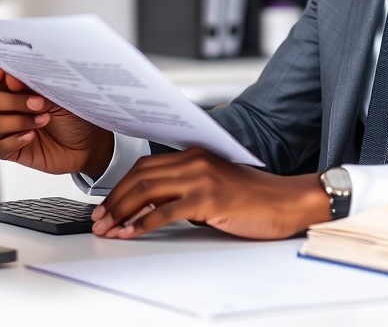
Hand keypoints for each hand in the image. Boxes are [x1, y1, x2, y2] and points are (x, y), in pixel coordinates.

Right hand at [0, 66, 113, 176]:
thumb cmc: (76, 117)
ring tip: (43, 120)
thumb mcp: (58, 96)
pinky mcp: (12, 150)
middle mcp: (9, 108)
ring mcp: (9, 130)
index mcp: (17, 88)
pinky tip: (31, 136)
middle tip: (37, 103)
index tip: (0, 75)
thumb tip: (10, 78)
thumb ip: (34, 87)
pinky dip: (15, 140)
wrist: (89, 144)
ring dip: (18, 121)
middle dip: (11, 101)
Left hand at [90, 147, 329, 239]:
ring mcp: (202, 178)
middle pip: (141, 177)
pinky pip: (166, 211)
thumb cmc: (253, 199)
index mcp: (194, 155)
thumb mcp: (212, 190)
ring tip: (109, 229)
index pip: (145, 167)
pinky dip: (143, 223)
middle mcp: (195, 161)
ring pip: (148, 191)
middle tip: (100, 221)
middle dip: (115, 201)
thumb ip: (182, 193)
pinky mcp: (210, 198)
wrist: (286, 203)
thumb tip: (149, 210)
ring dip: (122, 212)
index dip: (120, 187)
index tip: (106, 207)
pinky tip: (132, 233)